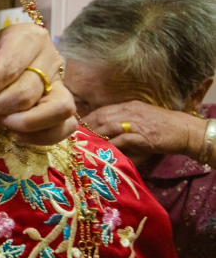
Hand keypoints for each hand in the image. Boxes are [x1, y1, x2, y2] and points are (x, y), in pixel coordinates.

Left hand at [0, 24, 76, 145]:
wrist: (16, 56)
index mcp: (28, 38)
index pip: (6, 69)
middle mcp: (51, 57)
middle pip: (25, 93)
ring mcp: (63, 83)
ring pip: (55, 109)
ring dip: (21, 123)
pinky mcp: (67, 105)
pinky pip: (66, 127)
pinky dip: (42, 136)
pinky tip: (16, 135)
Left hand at [82, 100, 206, 159]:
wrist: (184, 130)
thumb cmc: (162, 126)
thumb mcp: (140, 118)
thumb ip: (123, 122)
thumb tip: (104, 131)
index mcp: (128, 107)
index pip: (102, 111)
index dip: (87, 119)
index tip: (75, 126)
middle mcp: (129, 112)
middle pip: (101, 117)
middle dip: (86, 127)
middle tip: (73, 136)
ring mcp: (136, 124)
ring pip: (108, 127)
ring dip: (94, 135)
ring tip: (82, 143)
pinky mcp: (142, 136)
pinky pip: (122, 140)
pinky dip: (110, 144)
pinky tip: (101, 150)